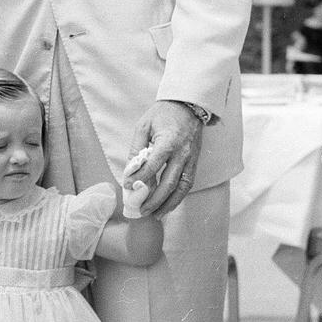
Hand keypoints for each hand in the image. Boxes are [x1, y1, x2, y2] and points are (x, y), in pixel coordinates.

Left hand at [124, 101, 202, 216]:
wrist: (187, 106)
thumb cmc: (162, 115)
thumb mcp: (143, 126)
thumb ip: (136, 149)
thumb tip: (129, 172)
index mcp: (168, 142)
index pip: (153, 166)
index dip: (139, 179)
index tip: (127, 187)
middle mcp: (182, 154)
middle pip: (169, 182)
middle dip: (155, 200)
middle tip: (141, 210)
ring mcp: (191, 159)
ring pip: (182, 188)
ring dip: (169, 204)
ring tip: (156, 214)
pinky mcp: (195, 162)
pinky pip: (187, 183)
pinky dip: (178, 197)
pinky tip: (168, 205)